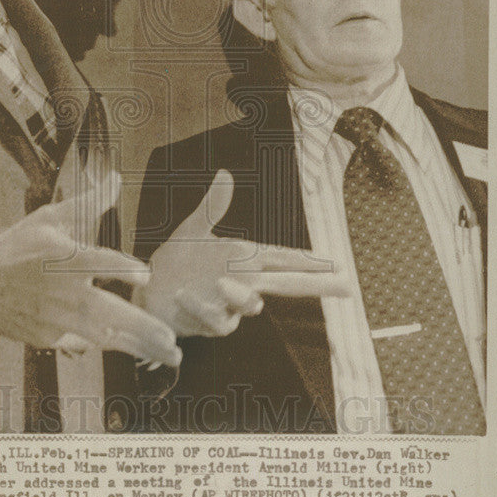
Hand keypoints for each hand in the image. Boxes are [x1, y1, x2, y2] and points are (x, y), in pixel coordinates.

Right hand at [0, 170, 180, 366]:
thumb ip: (88, 203)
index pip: (99, 262)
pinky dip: (107, 343)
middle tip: (171, 337)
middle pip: (107, 312)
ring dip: (136, 345)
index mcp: (64, 258)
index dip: (124, 269)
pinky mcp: (46, 337)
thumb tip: (116, 179)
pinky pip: (82, 342)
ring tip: (167, 353)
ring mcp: (54, 319)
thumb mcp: (49, 218)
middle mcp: (62, 292)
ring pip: (101, 337)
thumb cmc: (15, 247)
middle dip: (142, 327)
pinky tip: (134, 347)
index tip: (146, 276)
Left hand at [138, 169, 348, 337]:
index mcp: (245, 258)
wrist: (148, 289)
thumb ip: (213, 206)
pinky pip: (213, 319)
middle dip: (318, 286)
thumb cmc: (177, 261)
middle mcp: (243, 282)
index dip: (311, 261)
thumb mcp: (193, 229)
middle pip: (288, 285)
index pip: (285, 259)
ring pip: (249, 305)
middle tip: (347, 287)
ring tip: (222, 284)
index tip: (338, 263)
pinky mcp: (209, 322)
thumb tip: (226, 174)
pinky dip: (201, 308)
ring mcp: (229, 305)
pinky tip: (184, 295)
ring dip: (240, 296)